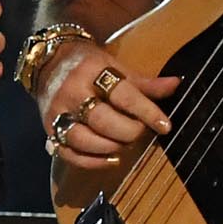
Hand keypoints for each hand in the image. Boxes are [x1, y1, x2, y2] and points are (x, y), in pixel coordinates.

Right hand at [36, 39, 178, 171]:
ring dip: (110, 147)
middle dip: (128, 131)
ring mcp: (57, 113)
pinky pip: (69, 153)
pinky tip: (111, 159)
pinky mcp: (49, 130)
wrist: (46, 62)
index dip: (147, 112)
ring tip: (124, 144)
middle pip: (103, 121)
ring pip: (84, 140)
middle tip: (140, 132)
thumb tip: (176, 85)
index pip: (123, 96)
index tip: (165, 126)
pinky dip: (92, 161)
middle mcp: (71, 92)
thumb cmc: (87, 64)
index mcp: (91, 72)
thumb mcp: (115, 66)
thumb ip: (144, 83)